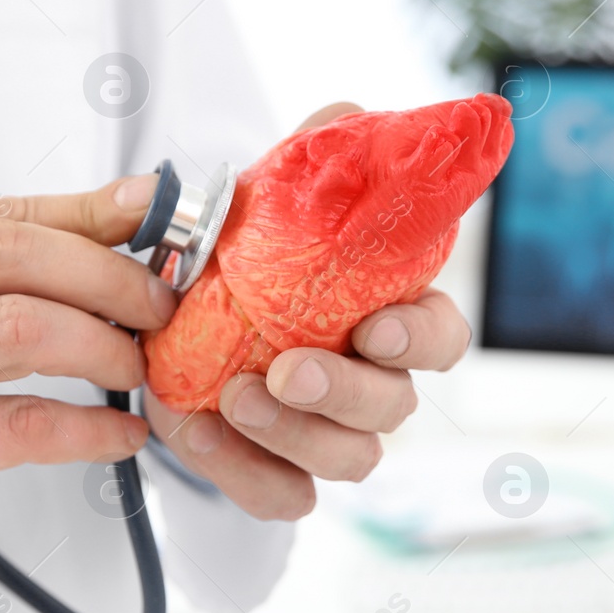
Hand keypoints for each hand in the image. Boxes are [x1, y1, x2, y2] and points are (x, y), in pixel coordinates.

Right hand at [0, 178, 171, 612]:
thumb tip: (99, 245)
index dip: (90, 214)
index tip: (160, 217)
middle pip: (16, 252)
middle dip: (109, 275)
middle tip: (161, 311)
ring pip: (23, 324)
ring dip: (103, 344)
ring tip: (139, 370)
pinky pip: (20, 421)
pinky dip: (87, 428)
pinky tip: (119, 438)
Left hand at [144, 103, 472, 519]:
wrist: (171, 313)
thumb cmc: (242, 254)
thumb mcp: (271, 196)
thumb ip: (314, 157)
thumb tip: (345, 113)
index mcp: (390, 313)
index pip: (442, 337)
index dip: (421, 339)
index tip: (376, 328)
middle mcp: (373, 381)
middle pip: (396, 409)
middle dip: (343, 394)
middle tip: (283, 371)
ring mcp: (328, 434)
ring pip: (351, 462)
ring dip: (295, 436)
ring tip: (232, 398)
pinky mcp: (277, 472)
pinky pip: (285, 498)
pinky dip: (246, 475)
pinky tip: (200, 434)